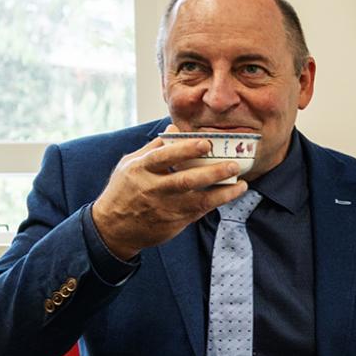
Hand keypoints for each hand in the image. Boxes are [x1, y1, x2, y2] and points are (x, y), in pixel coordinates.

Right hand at [89, 135, 246, 259]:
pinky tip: (231, 193)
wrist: (112, 228)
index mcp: (140, 169)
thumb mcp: (130, 165)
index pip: (163, 157)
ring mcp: (164, 208)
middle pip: (185, 180)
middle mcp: (152, 189)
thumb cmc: (124, 190)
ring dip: (222, 192)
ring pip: (198, 200)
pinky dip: (217, 202)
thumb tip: (173, 127)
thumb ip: (154, 148)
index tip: (206, 143)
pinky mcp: (174, 222)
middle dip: (212, 172)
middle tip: (234, 164)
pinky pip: (199, 212)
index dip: (184, 150)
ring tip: (242, 184)